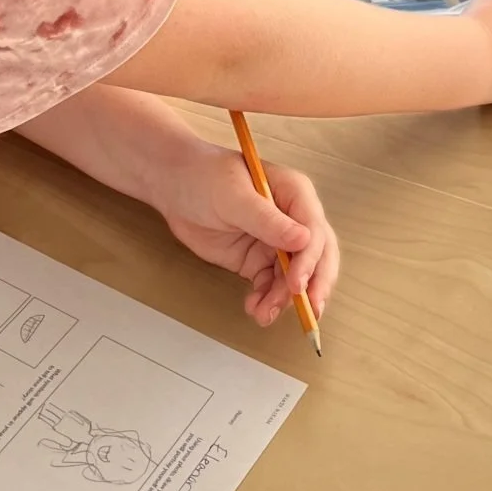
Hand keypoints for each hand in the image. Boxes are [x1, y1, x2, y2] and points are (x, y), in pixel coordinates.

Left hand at [156, 149, 339, 326]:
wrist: (174, 187)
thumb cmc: (204, 177)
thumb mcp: (234, 196)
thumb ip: (267, 220)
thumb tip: (304, 239)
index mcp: (294, 193)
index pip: (314, 229)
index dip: (310, 259)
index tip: (297, 283)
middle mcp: (291, 219)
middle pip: (317, 255)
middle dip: (314, 284)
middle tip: (307, 310)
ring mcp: (275, 242)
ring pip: (294, 277)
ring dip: (284, 299)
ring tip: (264, 313)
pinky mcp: (258, 260)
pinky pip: (270, 285)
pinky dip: (267, 300)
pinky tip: (256, 309)